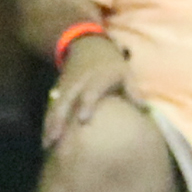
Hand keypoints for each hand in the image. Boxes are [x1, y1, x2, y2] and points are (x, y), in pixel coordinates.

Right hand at [42, 34, 127, 148]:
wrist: (88, 47)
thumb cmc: (110, 64)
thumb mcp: (125, 72)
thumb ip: (132, 89)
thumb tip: (144, 108)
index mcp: (96, 78)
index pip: (90, 92)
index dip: (86, 104)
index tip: (82, 120)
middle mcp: (78, 84)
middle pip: (65, 102)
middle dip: (58, 120)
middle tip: (55, 139)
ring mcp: (66, 88)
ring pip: (55, 107)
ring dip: (50, 125)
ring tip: (47, 144)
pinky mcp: (59, 91)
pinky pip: (51, 108)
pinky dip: (48, 122)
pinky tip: (47, 137)